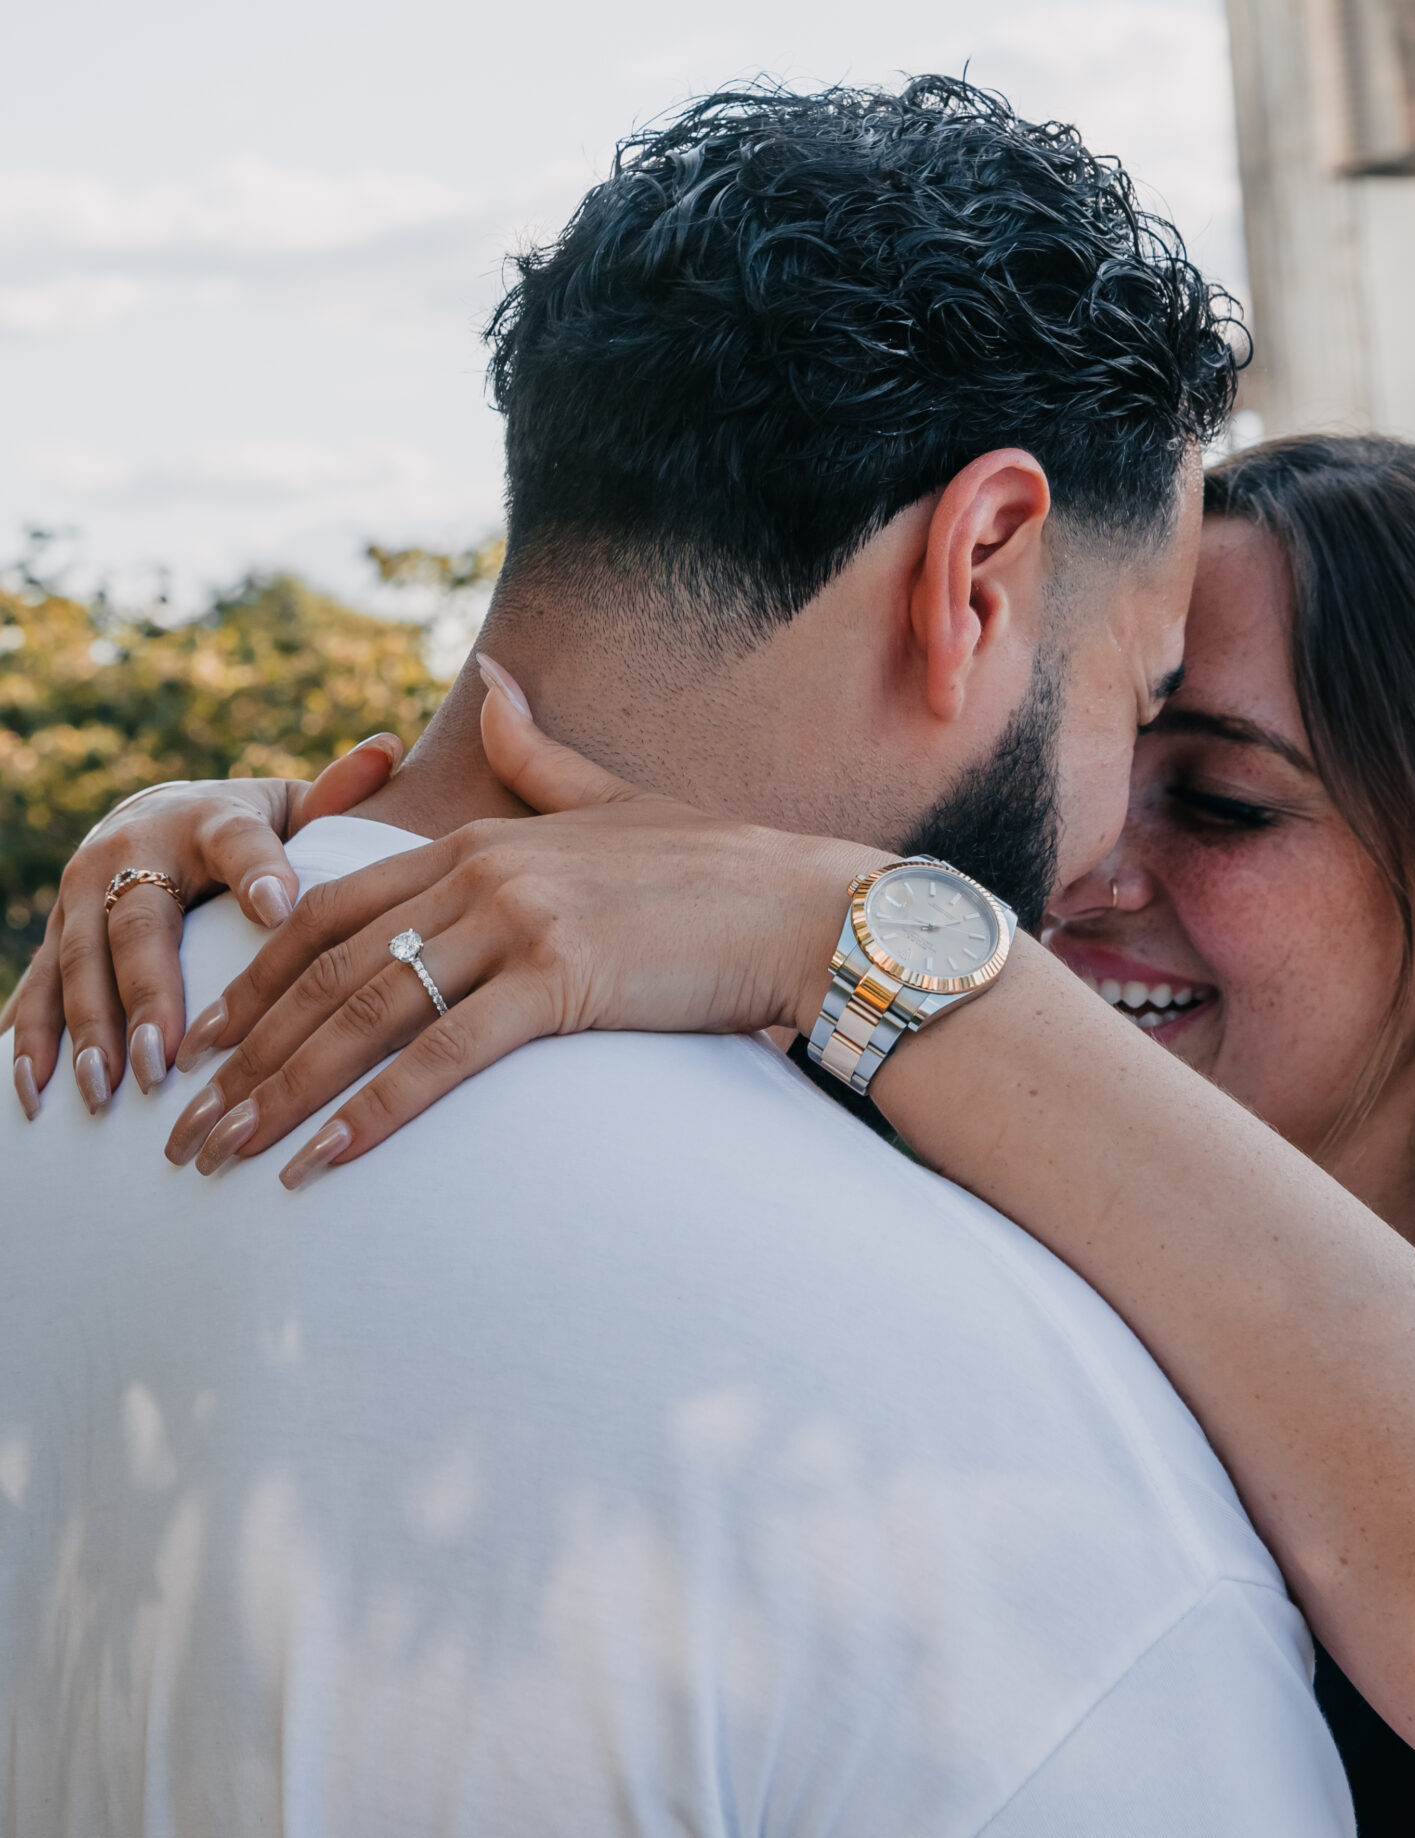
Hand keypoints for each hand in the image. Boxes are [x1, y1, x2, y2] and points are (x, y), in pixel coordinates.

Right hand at [4, 736, 400, 1119]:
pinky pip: (35, 990)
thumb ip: (338, 796)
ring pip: (76, 963)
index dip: (259, 872)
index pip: (239, 843)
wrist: (160, 817)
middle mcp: (132, 850)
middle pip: (137, 924)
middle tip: (163, 1062)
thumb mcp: (292, 810)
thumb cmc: (250, 831)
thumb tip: (387, 748)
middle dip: (147, 995)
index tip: (279, 911)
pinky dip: (29, 1044)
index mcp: (210, 821)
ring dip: (86, 1033)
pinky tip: (35, 1097)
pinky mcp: (55, 932)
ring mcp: (82, 893)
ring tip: (106, 1094)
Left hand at [163, 660, 874, 1187]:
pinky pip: (442, 1059)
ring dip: (281, 1094)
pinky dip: (374, 1114)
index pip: (334, 912)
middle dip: (244, 1052)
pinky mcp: (559, 983)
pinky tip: (323, 1162)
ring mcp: (517, 925)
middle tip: (185, 1124)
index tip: (205, 1036)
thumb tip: (491, 675)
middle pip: (328, 970)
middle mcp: (481, 875)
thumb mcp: (611, 796)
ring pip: (365, 1015)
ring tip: (223, 1153)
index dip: (259, 977)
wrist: (807, 907)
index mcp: (481, 839)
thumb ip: (536, 752)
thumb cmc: (719, 868)